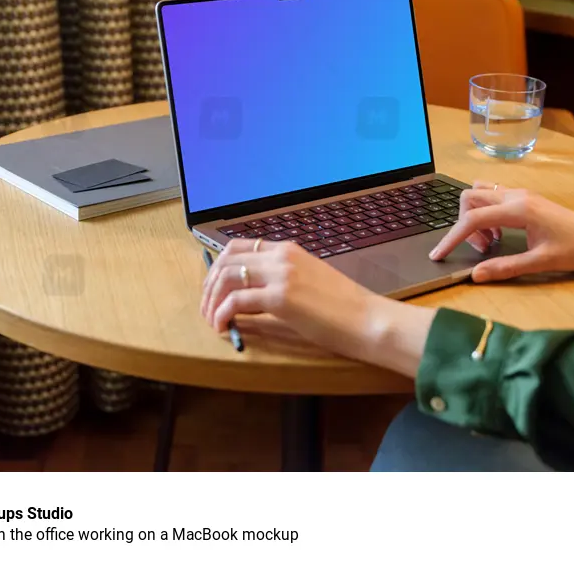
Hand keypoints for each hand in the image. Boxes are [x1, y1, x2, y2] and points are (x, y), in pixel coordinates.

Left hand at [201, 239, 379, 357]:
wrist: (367, 319)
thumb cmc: (344, 307)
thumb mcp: (310, 282)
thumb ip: (282, 280)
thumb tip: (252, 296)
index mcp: (288, 250)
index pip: (239, 246)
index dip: (219, 266)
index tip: (213, 287)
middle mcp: (281, 256)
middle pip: (226, 261)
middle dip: (209, 285)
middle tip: (206, 308)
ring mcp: (281, 275)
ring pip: (226, 278)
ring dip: (211, 301)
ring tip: (212, 320)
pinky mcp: (280, 298)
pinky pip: (235, 302)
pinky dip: (221, 314)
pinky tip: (223, 327)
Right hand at [429, 184, 573, 281]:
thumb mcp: (540, 263)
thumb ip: (505, 268)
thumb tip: (476, 276)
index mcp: (519, 209)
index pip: (473, 219)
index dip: (452, 238)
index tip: (439, 255)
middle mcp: (516, 195)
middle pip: (470, 197)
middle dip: (465, 224)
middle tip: (482, 249)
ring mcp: (520, 193)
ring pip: (480, 193)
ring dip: (475, 216)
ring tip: (491, 242)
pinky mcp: (523, 198)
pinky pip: (492, 197)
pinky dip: (486, 214)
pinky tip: (499, 234)